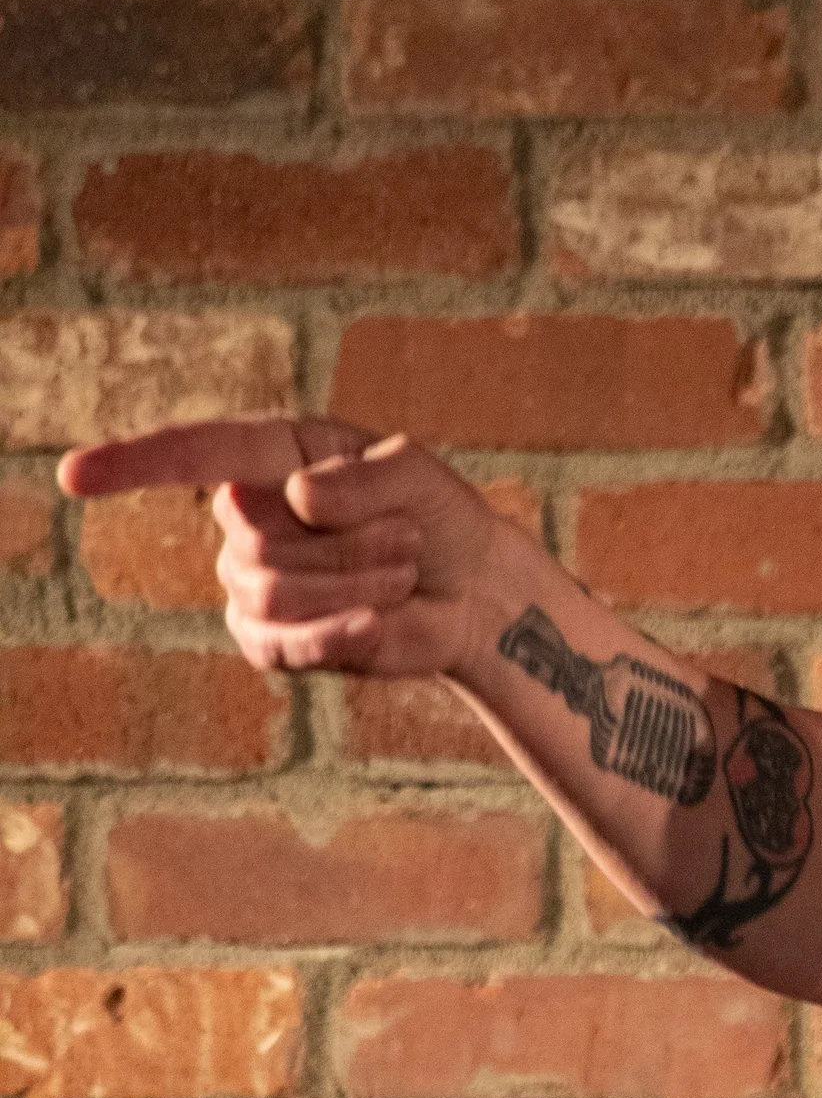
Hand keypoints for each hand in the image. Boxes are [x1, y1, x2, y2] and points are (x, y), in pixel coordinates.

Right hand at [57, 419, 507, 683]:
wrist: (471, 589)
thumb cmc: (438, 515)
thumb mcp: (413, 474)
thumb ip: (359, 479)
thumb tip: (293, 499)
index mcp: (269, 457)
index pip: (191, 454)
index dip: (131, 464)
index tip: (73, 475)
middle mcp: (246, 517)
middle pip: (258, 542)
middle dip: (348, 546)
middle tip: (405, 539)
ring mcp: (250, 583)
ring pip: (272, 592)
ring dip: (357, 582)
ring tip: (400, 571)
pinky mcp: (271, 641)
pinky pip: (283, 642)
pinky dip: (339, 630)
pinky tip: (375, 622)